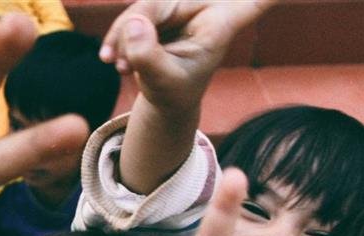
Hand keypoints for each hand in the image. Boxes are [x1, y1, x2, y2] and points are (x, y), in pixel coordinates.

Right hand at [99, 0, 272, 113]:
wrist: (165, 98)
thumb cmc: (175, 93)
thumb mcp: (164, 84)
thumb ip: (149, 57)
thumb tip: (133, 23)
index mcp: (220, 23)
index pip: (251, 0)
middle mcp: (202, 7)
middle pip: (160, 2)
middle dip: (135, 28)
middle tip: (121, 65)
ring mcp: (178, 7)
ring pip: (142, 7)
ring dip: (122, 37)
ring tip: (121, 67)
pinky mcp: (158, 10)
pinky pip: (131, 15)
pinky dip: (118, 37)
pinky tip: (112, 59)